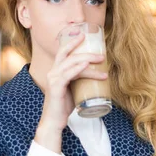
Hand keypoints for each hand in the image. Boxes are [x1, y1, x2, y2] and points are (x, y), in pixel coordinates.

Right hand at [35, 32, 107, 152]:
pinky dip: (77, 69)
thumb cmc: (64, 106)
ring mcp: (53, 79)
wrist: (54, 121)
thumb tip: (97, 74)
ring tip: (102, 61)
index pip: (63, 51)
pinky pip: (68, 75)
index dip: (72, 41)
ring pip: (72, 64)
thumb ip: (79, 80)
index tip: (83, 34)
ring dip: (88, 60)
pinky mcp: (56, 88)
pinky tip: (85, 65)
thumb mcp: (73, 88)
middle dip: (86, 51)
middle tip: (102, 54)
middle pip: (69, 55)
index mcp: (56, 70)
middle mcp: (53, 72)